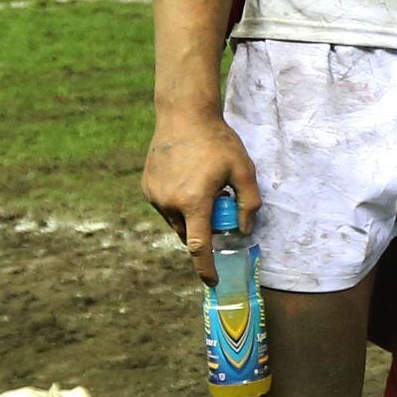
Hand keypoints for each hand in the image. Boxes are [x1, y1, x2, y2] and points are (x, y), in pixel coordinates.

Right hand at [142, 110, 260, 284]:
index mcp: (194, 202)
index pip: (198, 247)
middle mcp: (170, 203)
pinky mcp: (147, 187)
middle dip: (204, 231)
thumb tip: (244, 230)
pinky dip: (178, 204)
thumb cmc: (218, 141)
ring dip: (190, 217)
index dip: (205, 268)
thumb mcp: (244, 170)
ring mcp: (155, 195)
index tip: (211, 282)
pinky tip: (188, 179)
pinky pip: (166, 207)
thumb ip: (249, 203)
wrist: (183, 114)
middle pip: (189, 234)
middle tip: (219, 205)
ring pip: (176, 221)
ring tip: (203, 185)